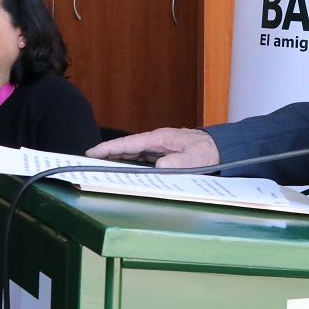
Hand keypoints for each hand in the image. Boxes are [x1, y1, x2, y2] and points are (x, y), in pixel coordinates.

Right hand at [86, 127, 219, 168]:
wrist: (222, 148)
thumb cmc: (209, 151)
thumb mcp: (194, 159)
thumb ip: (177, 163)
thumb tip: (158, 166)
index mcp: (160, 138)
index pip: (129, 143)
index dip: (109, 148)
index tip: (92, 153)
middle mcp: (156, 142)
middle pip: (126, 148)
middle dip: (106, 154)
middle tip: (87, 162)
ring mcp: (159, 148)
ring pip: (132, 154)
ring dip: (116, 159)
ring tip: (98, 167)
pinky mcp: (163, 155)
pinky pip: (141, 159)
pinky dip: (129, 163)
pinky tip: (121, 170)